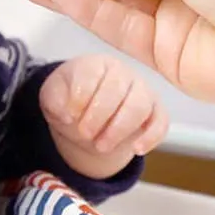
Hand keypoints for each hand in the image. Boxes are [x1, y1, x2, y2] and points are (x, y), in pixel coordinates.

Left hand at [39, 54, 168, 178]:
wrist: (88, 111)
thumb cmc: (71, 98)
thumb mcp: (53, 97)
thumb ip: (54, 100)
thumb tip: (67, 113)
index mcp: (96, 65)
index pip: (91, 74)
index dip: (79, 97)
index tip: (68, 116)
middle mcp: (122, 74)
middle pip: (116, 90)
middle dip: (98, 116)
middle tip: (84, 134)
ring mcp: (142, 91)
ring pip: (139, 106)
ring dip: (119, 129)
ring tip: (101, 146)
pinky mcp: (156, 111)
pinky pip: (161, 121)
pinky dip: (151, 137)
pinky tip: (136, 149)